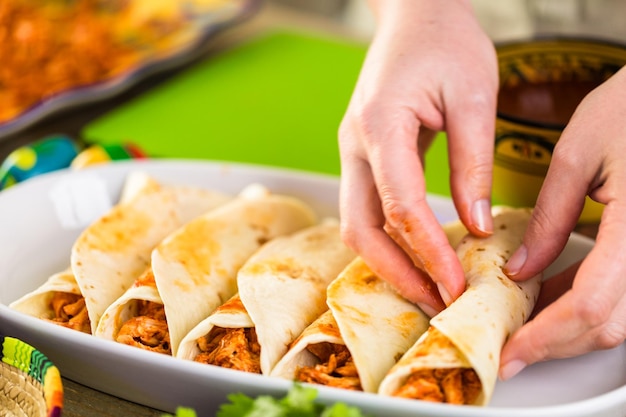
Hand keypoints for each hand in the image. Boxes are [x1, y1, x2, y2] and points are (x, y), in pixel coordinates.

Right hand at [338, 0, 497, 314]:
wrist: (413, 15)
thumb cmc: (444, 42)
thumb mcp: (474, 97)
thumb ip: (472, 165)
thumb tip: (475, 225)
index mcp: (380, 126)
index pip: (400, 207)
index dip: (428, 253)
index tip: (456, 286)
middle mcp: (355, 145)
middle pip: (359, 228)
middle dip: (396, 272)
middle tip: (437, 301)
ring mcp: (352, 152)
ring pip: (357, 223)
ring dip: (389, 261)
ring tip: (430, 287)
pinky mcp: (362, 157)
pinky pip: (366, 209)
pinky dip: (389, 239)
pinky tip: (418, 254)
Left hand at [500, 66, 625, 379]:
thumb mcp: (576, 157)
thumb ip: (548, 220)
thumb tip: (520, 270)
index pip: (591, 305)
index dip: (546, 337)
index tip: (510, 352)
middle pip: (609, 325)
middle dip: (555, 343)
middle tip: (511, 344)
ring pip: (621, 318)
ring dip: (570, 327)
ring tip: (522, 317)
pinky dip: (588, 302)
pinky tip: (553, 292)